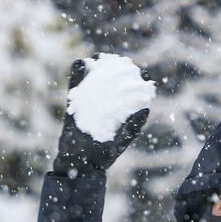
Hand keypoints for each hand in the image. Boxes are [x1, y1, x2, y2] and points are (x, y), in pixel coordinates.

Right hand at [53, 57, 149, 175]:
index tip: (142, 73)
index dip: (139, 81)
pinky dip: (78, 73)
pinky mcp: (74, 104)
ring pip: (95, 80)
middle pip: (115, 81)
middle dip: (118, 68)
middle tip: (119, 60)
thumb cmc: (101, 156)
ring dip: (98, 67)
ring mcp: (90, 103)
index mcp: (121, 113)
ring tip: (100, 58)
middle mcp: (107, 105)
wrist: (77, 164)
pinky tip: (81, 63)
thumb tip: (146, 109)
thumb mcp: (119, 142)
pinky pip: (75, 85)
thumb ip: (131, 127)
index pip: (133, 93)